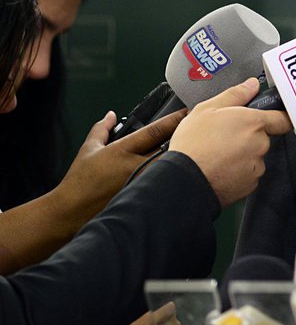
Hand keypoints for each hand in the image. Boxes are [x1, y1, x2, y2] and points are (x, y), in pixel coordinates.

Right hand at [52, 109, 186, 229]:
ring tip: (191, 154)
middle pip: (170, 150)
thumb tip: (111, 115)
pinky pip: (164, 185)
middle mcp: (135, 166)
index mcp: (122, 150)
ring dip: (180, 161)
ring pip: (171, 168)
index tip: (188, 112)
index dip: (174, 120)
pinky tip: (177, 177)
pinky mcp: (145, 198)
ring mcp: (142, 184)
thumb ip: (101, 129)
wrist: (72, 212)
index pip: (154, 131)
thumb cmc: (80, 181)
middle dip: (183, 141)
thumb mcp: (89, 149)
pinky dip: (172, 179)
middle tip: (195, 134)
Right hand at [169, 78, 291, 206]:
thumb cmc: (193, 144)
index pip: (283, 119)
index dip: (281, 117)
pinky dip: (238, 171)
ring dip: (242, 155)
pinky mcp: (250, 184)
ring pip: (254, 156)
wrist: (185, 180)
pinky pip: (248, 174)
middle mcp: (260, 144)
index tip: (277, 117)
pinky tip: (220, 167)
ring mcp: (257, 166)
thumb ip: (235, 95)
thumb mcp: (207, 109)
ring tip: (218, 154)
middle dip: (249, 136)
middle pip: (263, 137)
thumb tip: (252, 85)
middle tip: (225, 136)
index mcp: (253, 123)